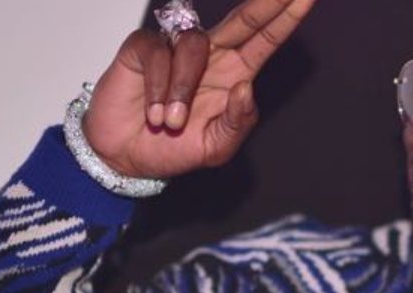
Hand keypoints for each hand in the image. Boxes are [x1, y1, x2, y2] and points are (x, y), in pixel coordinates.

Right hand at [83, 0, 315, 178]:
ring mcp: (176, 48)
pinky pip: (158, 53)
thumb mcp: (214, 149)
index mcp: (234, 75)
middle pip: (243, 20)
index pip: (266, 40)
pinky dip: (158, 88)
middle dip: (265, 4)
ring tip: (171, 122)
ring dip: (183, 89)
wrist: (125, 158)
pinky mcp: (144, 47)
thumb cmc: (172, 149)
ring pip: (194, 47)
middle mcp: (210, 56)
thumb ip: (236, 124)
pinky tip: (153, 113)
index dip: (286, 18)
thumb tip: (245, 88)